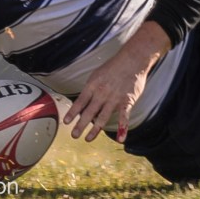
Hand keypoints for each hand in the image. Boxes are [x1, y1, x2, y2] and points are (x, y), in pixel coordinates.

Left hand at [63, 22, 169, 143]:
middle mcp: (102, 93)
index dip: (73, 112)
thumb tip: (82, 102)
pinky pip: (124, 117)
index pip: (80, 101)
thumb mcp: (98, 74)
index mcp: (94, 85)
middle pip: (89, 112)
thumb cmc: (114, 66)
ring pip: (103, 117)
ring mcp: (115, 98)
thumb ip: (91, 88)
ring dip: (95, 130)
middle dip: (80, 125)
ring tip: (87, 139)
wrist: (133, 59)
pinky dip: (123, 128)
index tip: (66, 122)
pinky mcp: (127, 101)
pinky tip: (121, 139)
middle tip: (74, 135)